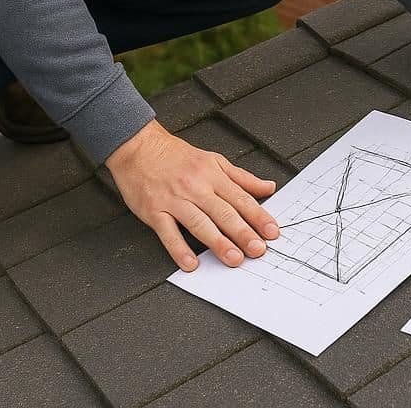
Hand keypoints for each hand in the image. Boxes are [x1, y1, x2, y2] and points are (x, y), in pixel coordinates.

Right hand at [105, 119, 280, 271]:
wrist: (139, 147)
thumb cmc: (175, 155)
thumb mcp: (213, 160)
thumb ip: (241, 177)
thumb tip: (268, 187)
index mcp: (212, 174)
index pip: (241, 197)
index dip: (258, 215)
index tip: (272, 231)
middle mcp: (196, 187)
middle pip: (224, 212)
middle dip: (243, 232)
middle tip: (258, 249)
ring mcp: (174, 200)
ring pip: (200, 223)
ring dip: (218, 242)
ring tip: (234, 259)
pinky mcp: (154, 210)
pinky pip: (168, 232)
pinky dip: (179, 249)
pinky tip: (191, 263)